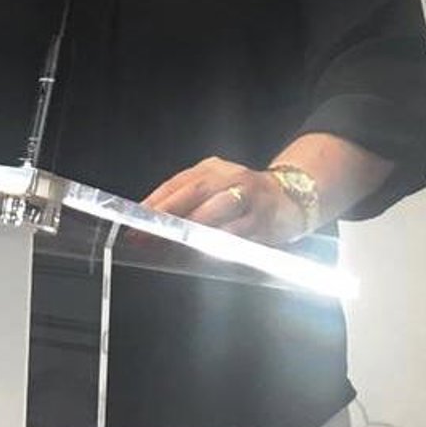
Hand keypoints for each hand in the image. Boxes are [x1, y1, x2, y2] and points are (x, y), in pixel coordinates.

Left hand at [142, 156, 303, 243]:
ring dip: (191, 235)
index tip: (135, 220)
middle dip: (168, 217)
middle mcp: (231, 179)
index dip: (155, 202)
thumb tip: (151, 220)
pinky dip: (217, 248)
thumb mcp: (214, 185)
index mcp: (213, 169)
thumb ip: (186, 198)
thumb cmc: (242, 193)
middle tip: (146, 236)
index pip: (178, 183)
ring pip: (217, 216)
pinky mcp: (263, 223)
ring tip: (169, 249)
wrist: (290, 196)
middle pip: (195, 194)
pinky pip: (236, 238)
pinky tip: (200, 257)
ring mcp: (249, 200)